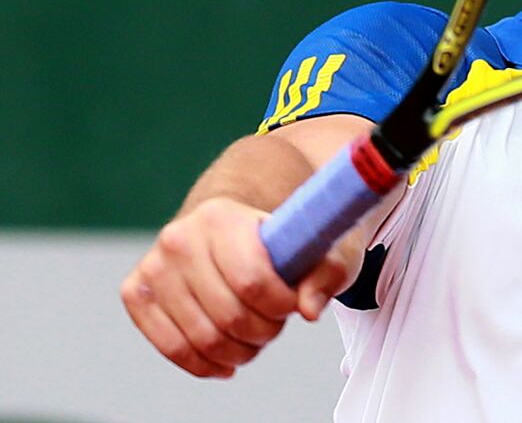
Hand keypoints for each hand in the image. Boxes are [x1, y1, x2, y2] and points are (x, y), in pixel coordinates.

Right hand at [120, 197, 359, 377]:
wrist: (234, 222)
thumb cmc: (280, 237)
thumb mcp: (318, 243)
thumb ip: (326, 272)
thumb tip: (309, 309)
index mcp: (221, 216)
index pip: (252, 281)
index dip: (281, 305)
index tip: (293, 303)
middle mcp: (180, 238)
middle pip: (228, 315)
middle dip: (264, 330)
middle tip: (276, 321)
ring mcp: (154, 266)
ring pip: (202, 338)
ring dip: (239, 350)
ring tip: (256, 336)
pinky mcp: (136, 292)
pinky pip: (171, 347)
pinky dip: (205, 364)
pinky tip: (228, 361)